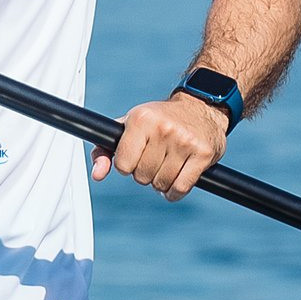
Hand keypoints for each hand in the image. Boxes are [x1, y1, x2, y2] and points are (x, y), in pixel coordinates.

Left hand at [90, 95, 227, 200]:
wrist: (199, 106)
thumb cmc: (158, 119)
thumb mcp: (128, 126)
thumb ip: (104, 150)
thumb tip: (97, 175)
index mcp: (141, 119)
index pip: (123, 165)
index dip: (127, 166)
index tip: (135, 156)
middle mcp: (163, 128)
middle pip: (142, 177)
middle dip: (145, 173)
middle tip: (154, 159)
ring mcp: (185, 141)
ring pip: (161, 184)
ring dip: (161, 183)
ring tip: (166, 166)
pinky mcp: (203, 154)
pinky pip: (181, 188)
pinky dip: (175, 192)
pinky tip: (176, 181)